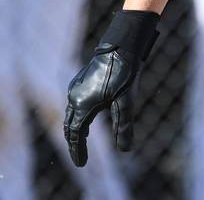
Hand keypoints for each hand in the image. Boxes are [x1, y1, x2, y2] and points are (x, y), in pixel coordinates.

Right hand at [64, 10, 158, 166]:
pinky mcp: (81, 80)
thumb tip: (126, 149)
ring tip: (83, 140)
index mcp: (82, 104)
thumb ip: (124, 126)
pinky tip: (88, 115)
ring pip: (72, 113)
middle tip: (80, 156)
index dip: (78, 150)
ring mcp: (76, 86)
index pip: (75, 134)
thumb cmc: (124, 72)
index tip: (82, 164)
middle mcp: (74, 96)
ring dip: (76, 128)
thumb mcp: (127, 101)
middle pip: (70, 125)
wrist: (121, 45)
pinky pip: (75, 102)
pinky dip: (78, 115)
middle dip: (75, 142)